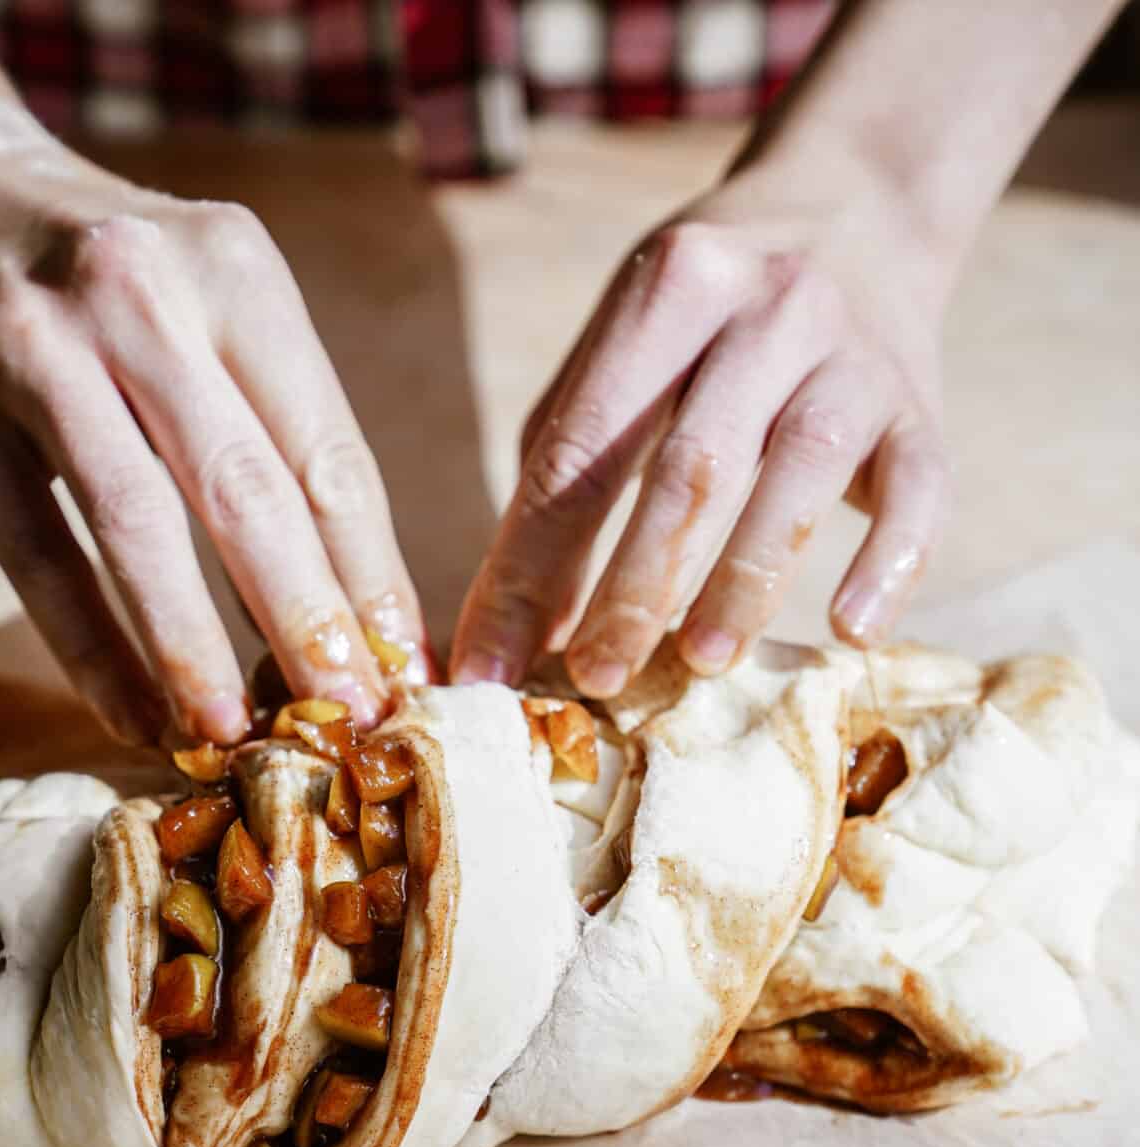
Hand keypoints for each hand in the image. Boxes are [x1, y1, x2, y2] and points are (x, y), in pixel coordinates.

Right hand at [0, 132, 422, 744]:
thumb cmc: (104, 279)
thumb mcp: (209, 299)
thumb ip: (274, 421)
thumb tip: (357, 602)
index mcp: (234, 271)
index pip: (328, 454)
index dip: (374, 579)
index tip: (407, 674)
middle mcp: (142, 295)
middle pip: (249, 491)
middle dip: (308, 625)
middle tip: (348, 726)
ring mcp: (37, 347)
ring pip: (137, 523)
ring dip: (194, 647)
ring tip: (234, 738)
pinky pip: (33, 551)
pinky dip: (89, 646)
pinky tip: (133, 716)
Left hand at [452, 165, 951, 696]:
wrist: (863, 200)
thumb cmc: (711, 305)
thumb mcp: (625, 336)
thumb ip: (568, 461)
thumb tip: (519, 620)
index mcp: (671, 289)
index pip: (584, 449)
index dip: (528, 565)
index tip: (490, 663)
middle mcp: (770, 309)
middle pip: (691, 467)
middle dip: (634, 586)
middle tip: (596, 680)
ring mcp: (855, 355)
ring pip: (800, 475)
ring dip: (744, 582)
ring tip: (701, 663)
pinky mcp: (923, 407)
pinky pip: (919, 490)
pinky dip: (891, 563)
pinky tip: (852, 631)